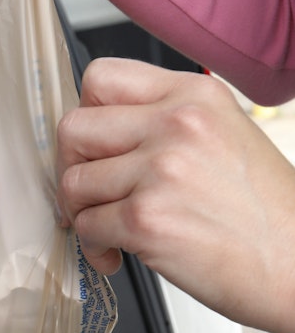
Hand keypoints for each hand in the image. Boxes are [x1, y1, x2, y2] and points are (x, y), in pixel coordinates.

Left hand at [56, 57, 294, 332]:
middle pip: (73, 128)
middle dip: (71, 168)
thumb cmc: (262, 213)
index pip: (100, 79)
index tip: (92, 147)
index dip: (85, 116)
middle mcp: (176, 124)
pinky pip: (85, 226)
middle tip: (89, 194)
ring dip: (81, 214)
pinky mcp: (145, 219)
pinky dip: (93, 247)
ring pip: (72, 183)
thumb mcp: (222, 136)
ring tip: (109, 231)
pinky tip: (118, 254)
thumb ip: (163, 123)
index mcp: (193, 95)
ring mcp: (159, 170)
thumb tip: (98, 135)